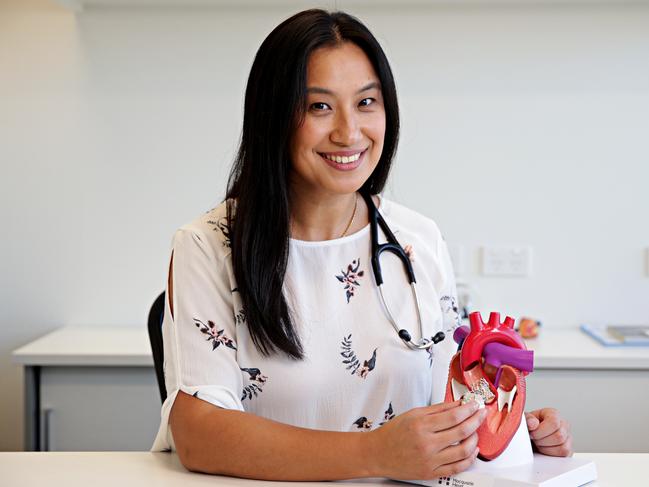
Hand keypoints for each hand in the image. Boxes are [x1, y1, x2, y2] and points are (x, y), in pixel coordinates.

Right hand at [368, 400, 486, 479]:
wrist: (378, 453)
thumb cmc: (393, 433)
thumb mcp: (413, 414)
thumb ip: (438, 409)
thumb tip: (457, 404)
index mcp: (421, 425)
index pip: (453, 416)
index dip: (468, 409)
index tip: (474, 404)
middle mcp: (427, 443)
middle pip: (461, 431)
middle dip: (476, 420)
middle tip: (481, 413)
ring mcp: (430, 460)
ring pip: (463, 450)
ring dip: (475, 439)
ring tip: (476, 431)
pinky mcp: (432, 472)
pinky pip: (457, 467)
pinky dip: (469, 458)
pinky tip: (472, 450)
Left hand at [525, 408, 572, 456]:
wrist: (528, 438)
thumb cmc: (528, 428)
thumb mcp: (524, 420)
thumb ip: (527, 419)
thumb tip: (533, 423)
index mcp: (553, 414)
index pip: (553, 423)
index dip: (540, 431)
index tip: (531, 434)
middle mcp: (563, 425)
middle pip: (559, 436)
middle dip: (542, 441)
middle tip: (534, 440)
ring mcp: (568, 438)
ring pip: (563, 448)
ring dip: (546, 449)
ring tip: (538, 444)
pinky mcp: (568, 451)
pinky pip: (564, 456)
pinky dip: (551, 455)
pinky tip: (544, 450)